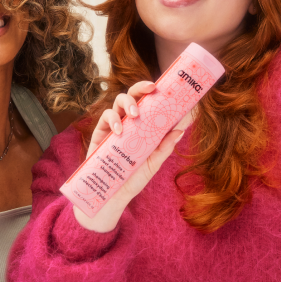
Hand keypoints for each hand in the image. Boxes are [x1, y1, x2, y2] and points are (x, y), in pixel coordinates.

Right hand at [75, 81, 196, 232]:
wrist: (113, 194)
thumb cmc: (134, 178)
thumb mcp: (153, 163)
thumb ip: (165, 146)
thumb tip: (180, 130)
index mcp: (142, 127)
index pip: (148, 105)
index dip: (155, 94)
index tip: (166, 87)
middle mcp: (128, 123)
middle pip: (132, 97)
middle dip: (140, 88)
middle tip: (151, 88)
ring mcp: (114, 127)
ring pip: (117, 103)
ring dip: (128, 102)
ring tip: (136, 115)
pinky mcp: (100, 133)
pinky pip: (105, 118)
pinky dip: (113, 119)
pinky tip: (120, 130)